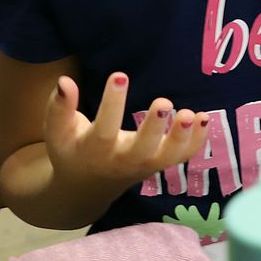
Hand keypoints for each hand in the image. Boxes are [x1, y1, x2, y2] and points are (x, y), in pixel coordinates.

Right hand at [43, 72, 208, 188]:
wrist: (87, 186)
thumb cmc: (71, 150)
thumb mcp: (58, 131)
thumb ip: (59, 107)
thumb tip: (65, 82)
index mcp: (94, 151)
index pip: (103, 129)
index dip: (112, 103)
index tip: (120, 75)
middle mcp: (122, 161)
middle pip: (142, 149)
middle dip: (154, 128)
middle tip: (164, 102)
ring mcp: (144, 166)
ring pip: (167, 158)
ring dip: (181, 138)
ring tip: (190, 114)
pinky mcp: (159, 164)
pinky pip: (181, 157)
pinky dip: (196, 141)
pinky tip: (203, 116)